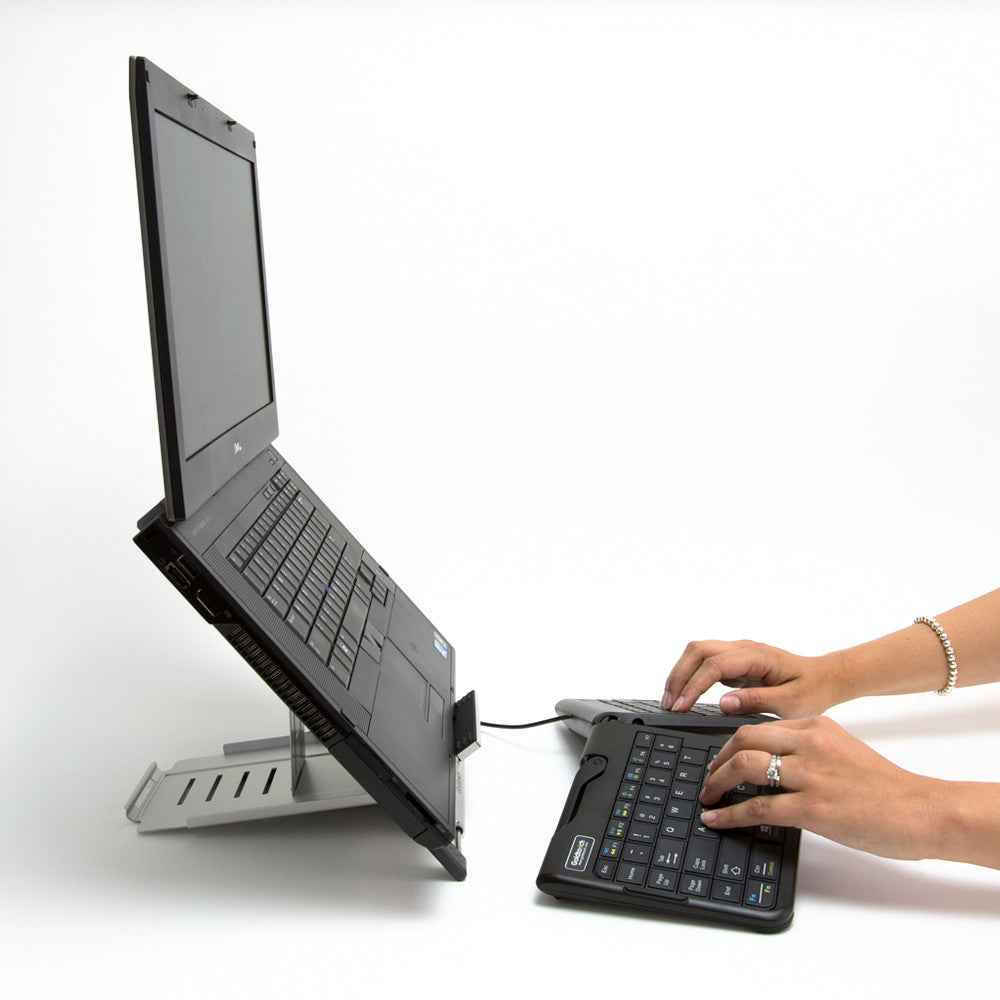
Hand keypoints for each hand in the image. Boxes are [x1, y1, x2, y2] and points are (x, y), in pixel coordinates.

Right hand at [662, 639, 844, 718]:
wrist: (826, 678)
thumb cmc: (812, 690)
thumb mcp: (790, 703)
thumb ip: (756, 702)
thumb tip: (724, 703)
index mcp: (757, 656)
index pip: (714, 665)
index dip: (694, 685)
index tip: (682, 707)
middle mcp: (743, 648)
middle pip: (698, 650)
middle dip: (679, 675)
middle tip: (670, 704)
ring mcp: (738, 652)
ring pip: (697, 652)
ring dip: (681, 673)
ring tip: (672, 700)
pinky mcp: (735, 661)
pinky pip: (704, 661)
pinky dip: (690, 675)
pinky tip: (685, 695)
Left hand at [699, 716, 935, 860]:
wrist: (923, 810)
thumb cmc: (887, 788)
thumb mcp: (843, 750)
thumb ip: (809, 749)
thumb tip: (772, 762)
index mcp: (816, 727)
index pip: (759, 727)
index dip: (731, 744)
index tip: (719, 759)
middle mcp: (810, 744)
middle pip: (744, 740)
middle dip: (717, 760)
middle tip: (708, 778)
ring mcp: (811, 775)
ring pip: (745, 766)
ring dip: (717, 782)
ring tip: (708, 797)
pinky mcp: (814, 807)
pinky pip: (758, 806)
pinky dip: (730, 813)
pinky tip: (718, 819)